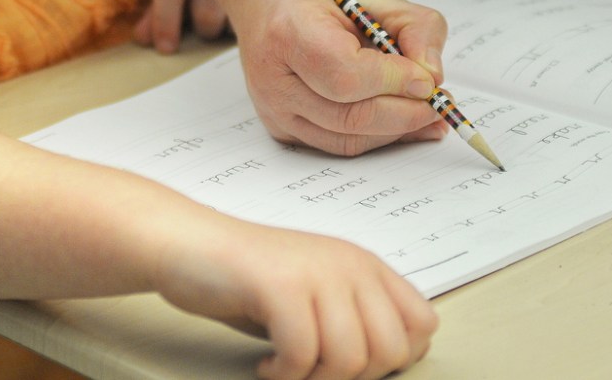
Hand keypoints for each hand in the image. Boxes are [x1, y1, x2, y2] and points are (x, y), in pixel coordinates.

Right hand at [155, 217, 437, 379]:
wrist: (190, 244)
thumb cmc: (247, 276)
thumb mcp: (317, 293)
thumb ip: (355, 319)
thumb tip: (389, 363)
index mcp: (364, 265)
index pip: (421, 325)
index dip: (393, 358)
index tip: (351, 364)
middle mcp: (348, 264)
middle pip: (390, 350)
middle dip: (352, 376)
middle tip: (314, 371)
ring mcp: (316, 273)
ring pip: (349, 359)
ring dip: (313, 379)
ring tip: (286, 367)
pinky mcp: (281, 286)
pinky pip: (302, 355)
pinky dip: (283, 374)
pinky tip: (267, 363)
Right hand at [226, 0, 449, 155]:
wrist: (267, 0)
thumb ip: (414, 27)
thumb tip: (433, 77)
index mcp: (288, 31)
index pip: (344, 74)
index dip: (392, 81)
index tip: (427, 79)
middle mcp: (272, 77)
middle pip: (348, 116)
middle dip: (405, 113)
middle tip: (439, 102)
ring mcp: (273, 108)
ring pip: (347, 139)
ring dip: (396, 131)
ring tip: (428, 114)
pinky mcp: (281, 128)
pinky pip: (337, 144)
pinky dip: (376, 137)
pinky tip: (402, 122)